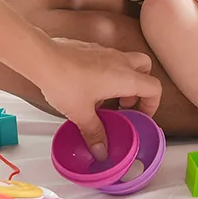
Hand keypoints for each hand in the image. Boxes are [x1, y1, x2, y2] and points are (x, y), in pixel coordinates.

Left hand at [35, 37, 161, 159]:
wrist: (43, 58)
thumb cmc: (65, 81)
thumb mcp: (81, 114)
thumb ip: (94, 133)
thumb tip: (101, 150)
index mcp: (125, 77)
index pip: (154, 88)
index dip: (152, 104)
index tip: (141, 115)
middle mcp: (120, 61)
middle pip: (145, 69)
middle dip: (140, 87)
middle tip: (126, 103)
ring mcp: (105, 51)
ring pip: (126, 62)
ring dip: (122, 80)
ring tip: (105, 98)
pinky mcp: (91, 48)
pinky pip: (108, 59)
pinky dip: (107, 72)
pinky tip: (89, 87)